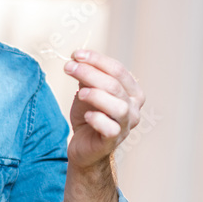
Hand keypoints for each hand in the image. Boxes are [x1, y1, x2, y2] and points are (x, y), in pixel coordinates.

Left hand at [64, 50, 144, 169]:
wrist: (84, 146)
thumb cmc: (89, 117)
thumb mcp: (87, 92)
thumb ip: (87, 77)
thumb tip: (78, 59)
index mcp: (132, 92)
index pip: (118, 70)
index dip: (97, 60)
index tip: (76, 54)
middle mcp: (134, 108)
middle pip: (115, 85)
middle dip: (90, 73)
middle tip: (69, 67)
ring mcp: (126, 125)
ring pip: (118, 106)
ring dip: (96, 95)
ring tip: (80, 93)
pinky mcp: (114, 140)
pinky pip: (110, 128)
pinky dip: (98, 119)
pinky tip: (87, 116)